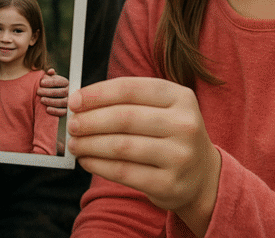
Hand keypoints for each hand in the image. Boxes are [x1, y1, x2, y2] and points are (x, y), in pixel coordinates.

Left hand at [37, 67, 68, 116]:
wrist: (54, 101)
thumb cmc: (51, 88)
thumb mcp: (51, 80)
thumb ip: (50, 76)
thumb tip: (50, 71)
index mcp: (66, 83)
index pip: (61, 82)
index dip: (51, 82)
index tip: (41, 82)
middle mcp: (70, 92)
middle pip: (62, 92)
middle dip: (49, 91)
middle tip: (38, 91)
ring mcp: (69, 102)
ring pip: (62, 102)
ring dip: (51, 101)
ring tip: (41, 100)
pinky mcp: (67, 112)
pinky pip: (63, 112)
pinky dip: (55, 111)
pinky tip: (47, 109)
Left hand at [66, 77, 220, 236]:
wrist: (202, 176)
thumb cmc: (170, 134)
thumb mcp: (162, 109)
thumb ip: (127, 102)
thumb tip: (80, 102)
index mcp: (180, 97)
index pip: (130, 89)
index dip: (97, 93)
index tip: (74, 100)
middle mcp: (184, 124)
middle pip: (124, 118)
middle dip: (90, 121)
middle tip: (71, 124)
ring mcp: (179, 156)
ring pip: (121, 146)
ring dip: (90, 144)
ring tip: (74, 144)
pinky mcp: (169, 184)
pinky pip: (124, 173)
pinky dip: (99, 165)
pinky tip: (86, 160)